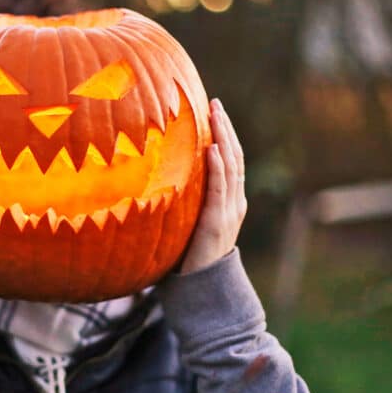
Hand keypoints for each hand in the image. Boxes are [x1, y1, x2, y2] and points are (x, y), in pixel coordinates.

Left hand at [180, 99, 246, 273]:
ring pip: (231, 166)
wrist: (202, 289)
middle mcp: (234, 202)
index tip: (214, 112)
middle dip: (225, 128)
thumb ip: (183, 204)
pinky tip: (214, 148)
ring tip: (216, 114)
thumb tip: (157, 182)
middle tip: (215, 103)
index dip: (225, 135)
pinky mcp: (218, 221)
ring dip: (224, 138)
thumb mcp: (187, 224)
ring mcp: (229, 211)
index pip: (230, 161)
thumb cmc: (188, 258)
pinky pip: (221, 188)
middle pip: (234, 157)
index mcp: (228, 201)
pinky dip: (219, 166)